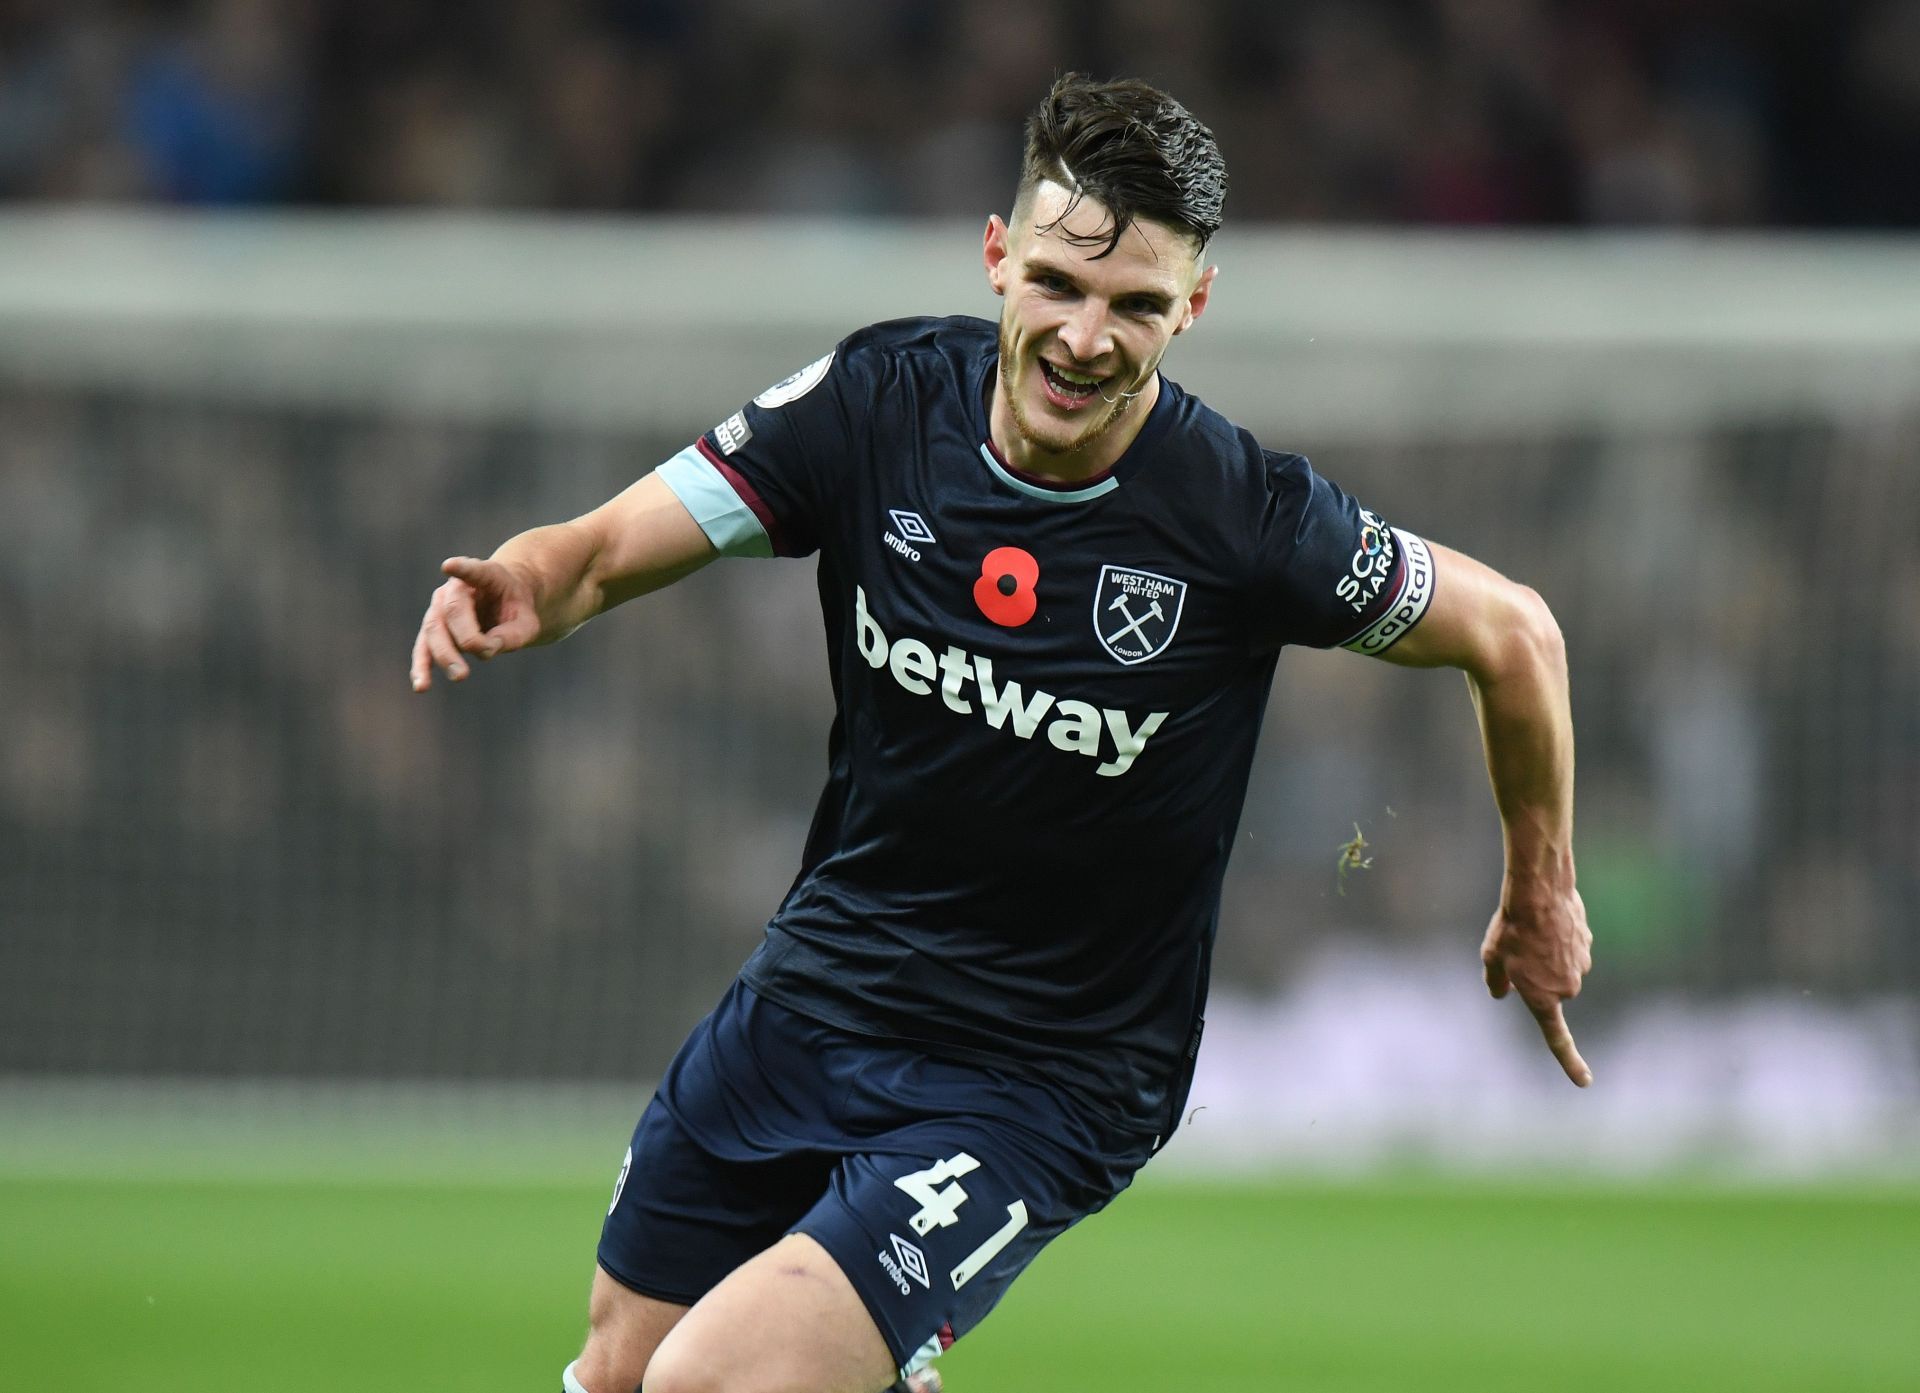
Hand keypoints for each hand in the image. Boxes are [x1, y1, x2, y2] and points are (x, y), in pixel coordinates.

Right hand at [409, 556, 541, 690]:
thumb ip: (514, 633)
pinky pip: (424, 647)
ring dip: (445, 655)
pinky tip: (421, 686)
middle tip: (482, 657)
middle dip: (465, 637)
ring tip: (460, 675)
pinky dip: (422, 666)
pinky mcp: (434, 628)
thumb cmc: (515, 608)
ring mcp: (440, 607)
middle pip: (453, 611)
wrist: (501, 603)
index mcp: (485, 575)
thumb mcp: (528, 621)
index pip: (474, 570)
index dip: (462, 568)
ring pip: (434, 629)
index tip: (449, 566)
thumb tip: (488, 648)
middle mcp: (456, 588)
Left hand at [1480, 883, 1592, 1085]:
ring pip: (1559, 966)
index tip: (1585, 1081)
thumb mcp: (1492, 958)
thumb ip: (1497, 981)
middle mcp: (1567, 989)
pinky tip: (1547, 920)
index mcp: (1544, 1000)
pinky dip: (1558, 939)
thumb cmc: (1512, 929)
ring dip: (1545, 954)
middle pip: (1547, 987)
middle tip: (1516, 947)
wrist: (1540, 893)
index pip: (1557, 1039)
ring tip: (1530, 930)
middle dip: (1533, 973)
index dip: (1570, 1063)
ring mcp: (1581, 966)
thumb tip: (1501, 994)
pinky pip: (1569, 947)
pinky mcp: (1588, 945)